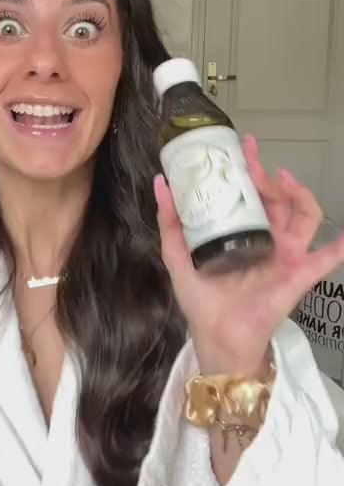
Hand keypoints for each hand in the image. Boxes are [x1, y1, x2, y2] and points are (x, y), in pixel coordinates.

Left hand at [154, 135, 343, 376]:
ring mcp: (286, 256)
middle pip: (279, 200)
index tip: (243, 147)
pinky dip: (340, 247)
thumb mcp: (179, 256)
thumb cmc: (202, 301)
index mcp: (243, 234)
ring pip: (305, 216)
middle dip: (268, 176)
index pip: (252, 195)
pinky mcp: (298, 276)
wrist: (216, 338)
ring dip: (299, 195)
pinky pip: (327, 259)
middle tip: (253, 161)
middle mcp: (268, 240)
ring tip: (283, 180)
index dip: (250, 170)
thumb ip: (171, 223)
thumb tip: (161, 184)